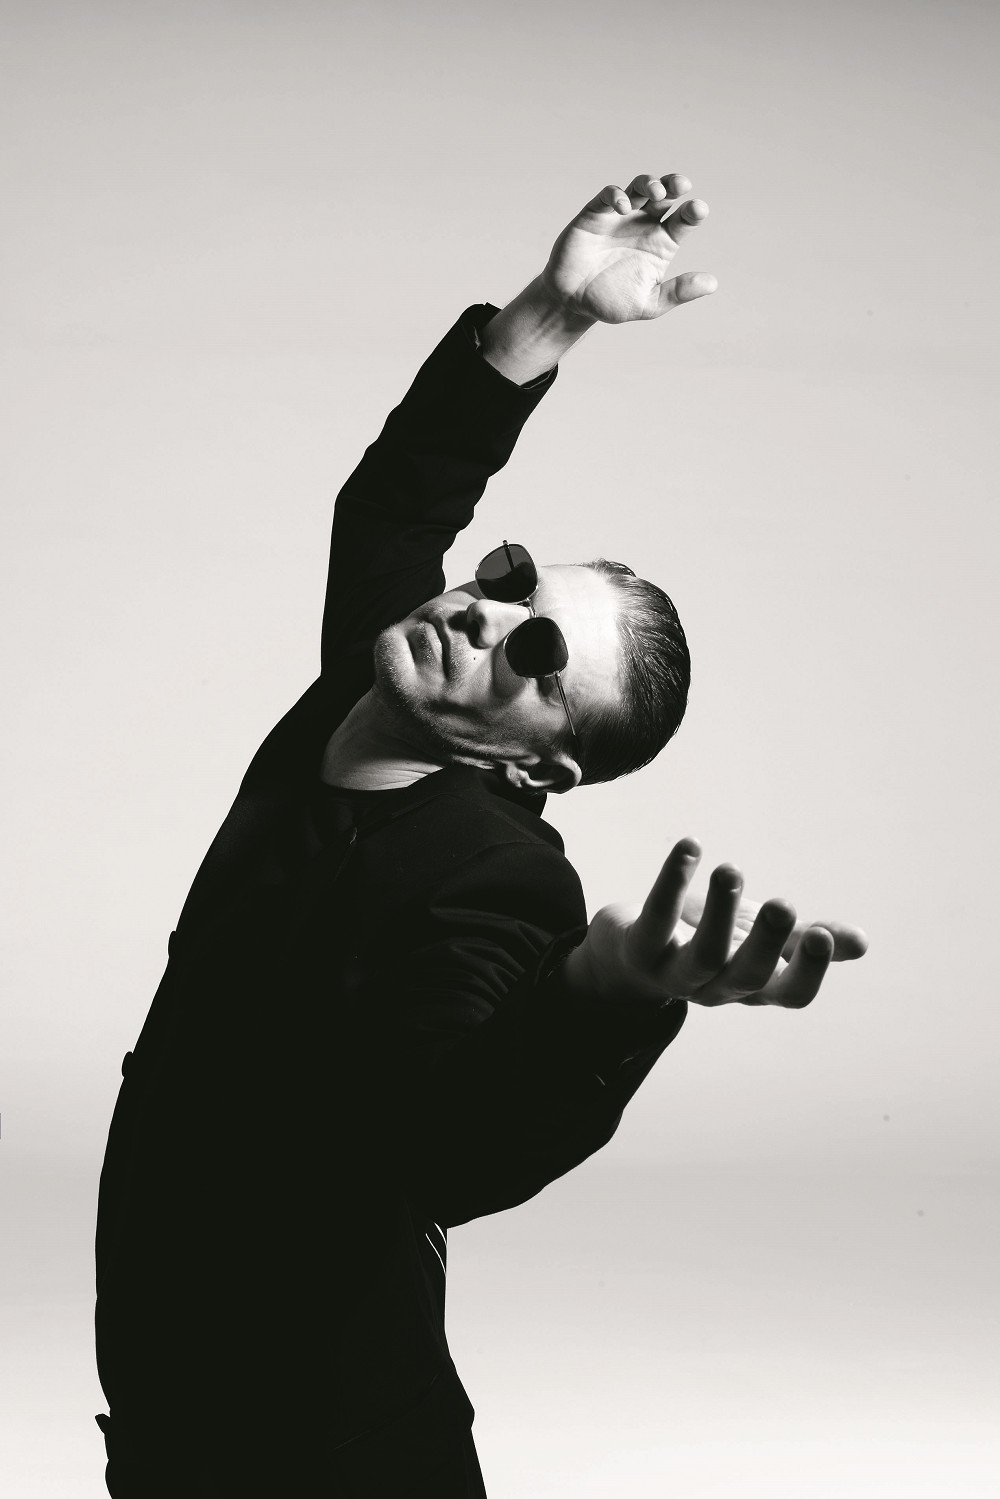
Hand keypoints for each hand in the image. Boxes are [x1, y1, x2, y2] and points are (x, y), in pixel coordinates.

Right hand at [542, 172, 716, 324]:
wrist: (572, 303)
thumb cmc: (611, 303)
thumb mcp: (649, 304)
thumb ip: (678, 292)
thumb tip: (712, 283)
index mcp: (661, 243)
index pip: (683, 220)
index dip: (692, 212)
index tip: (698, 210)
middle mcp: (643, 225)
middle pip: (665, 195)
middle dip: (675, 185)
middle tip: (683, 185)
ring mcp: (619, 217)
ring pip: (640, 188)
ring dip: (650, 183)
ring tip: (657, 192)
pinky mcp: (595, 214)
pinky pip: (608, 196)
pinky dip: (618, 196)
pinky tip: (624, 208)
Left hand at [564, 838, 867, 1010]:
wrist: (629, 957)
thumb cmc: (709, 942)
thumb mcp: (758, 940)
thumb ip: (803, 940)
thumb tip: (861, 943)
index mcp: (755, 986)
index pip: (790, 995)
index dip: (808, 972)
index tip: (822, 935)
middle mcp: (717, 987)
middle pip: (746, 977)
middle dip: (766, 942)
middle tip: (784, 903)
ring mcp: (674, 973)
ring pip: (701, 955)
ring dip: (718, 910)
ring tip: (730, 868)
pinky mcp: (638, 948)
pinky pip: (656, 918)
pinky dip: (672, 882)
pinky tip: (690, 845)